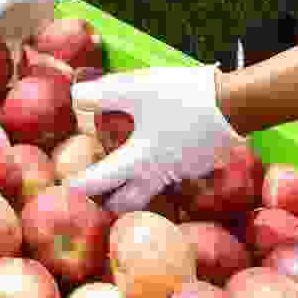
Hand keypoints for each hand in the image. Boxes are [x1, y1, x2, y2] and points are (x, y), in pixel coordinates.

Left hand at [67, 66, 239, 214]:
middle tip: (91, 203)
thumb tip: (75, 98)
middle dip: (108, 208)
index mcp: (139, 160)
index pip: (101, 181)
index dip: (79, 188)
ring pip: (150, 193)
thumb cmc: (183, 98)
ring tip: (119, 185)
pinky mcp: (197, 165)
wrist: (235, 104)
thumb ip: (102, 94)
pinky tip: (155, 160)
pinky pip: (169, 178)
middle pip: (127, 204)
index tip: (61, 194)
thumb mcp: (137, 89)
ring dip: (132, 194)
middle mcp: (159, 175)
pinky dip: (155, 176)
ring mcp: (181, 173)